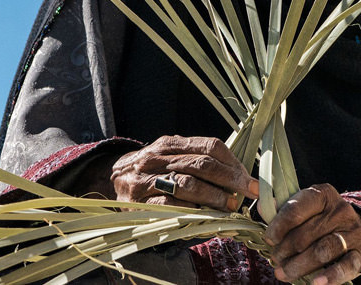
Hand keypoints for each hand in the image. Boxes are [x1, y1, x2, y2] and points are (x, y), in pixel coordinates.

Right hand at [110, 135, 258, 211]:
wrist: (110, 181)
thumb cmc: (151, 171)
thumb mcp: (170, 157)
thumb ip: (198, 161)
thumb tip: (237, 176)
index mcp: (171, 143)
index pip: (209, 146)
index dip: (233, 163)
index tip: (250, 179)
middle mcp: (158, 157)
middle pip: (202, 164)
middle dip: (230, 180)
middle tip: (249, 193)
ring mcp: (147, 179)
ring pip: (188, 184)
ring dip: (214, 196)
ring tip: (230, 206)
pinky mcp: (140, 202)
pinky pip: (172, 205)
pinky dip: (192, 210)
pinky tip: (205, 215)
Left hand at [264, 184, 360, 284]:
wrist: (349, 229)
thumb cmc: (318, 217)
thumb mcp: (303, 206)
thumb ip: (281, 208)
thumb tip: (263, 208)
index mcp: (323, 194)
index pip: (296, 209)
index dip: (279, 226)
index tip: (270, 239)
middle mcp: (340, 210)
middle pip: (307, 234)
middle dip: (286, 250)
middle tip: (276, 258)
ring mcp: (353, 232)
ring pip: (322, 251)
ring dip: (299, 265)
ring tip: (283, 273)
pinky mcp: (359, 253)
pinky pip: (346, 266)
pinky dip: (330, 276)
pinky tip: (315, 283)